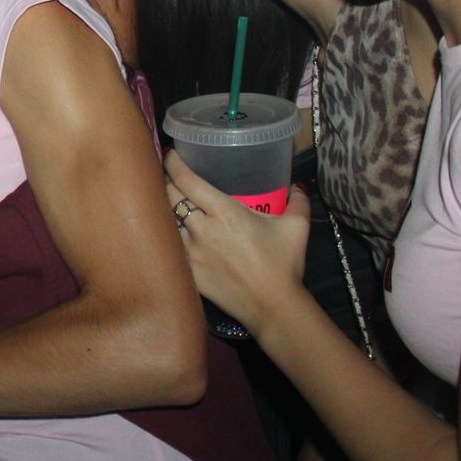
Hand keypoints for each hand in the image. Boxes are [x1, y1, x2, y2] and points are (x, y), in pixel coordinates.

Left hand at [163, 149, 311, 331]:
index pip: (187, 180)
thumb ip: (297, 201)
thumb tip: (296, 186)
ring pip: (164, 221)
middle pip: (168, 196)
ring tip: (165, 202)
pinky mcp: (187, 272)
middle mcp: (202, 229)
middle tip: (168, 176)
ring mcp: (191, 252)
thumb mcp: (297, 227)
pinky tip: (168, 232)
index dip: (173, 163)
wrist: (273, 306)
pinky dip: (166, 236)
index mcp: (225, 212)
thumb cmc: (284, 265)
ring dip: (163, 209)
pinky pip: (168, 247)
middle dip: (165, 182)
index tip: (171, 154)